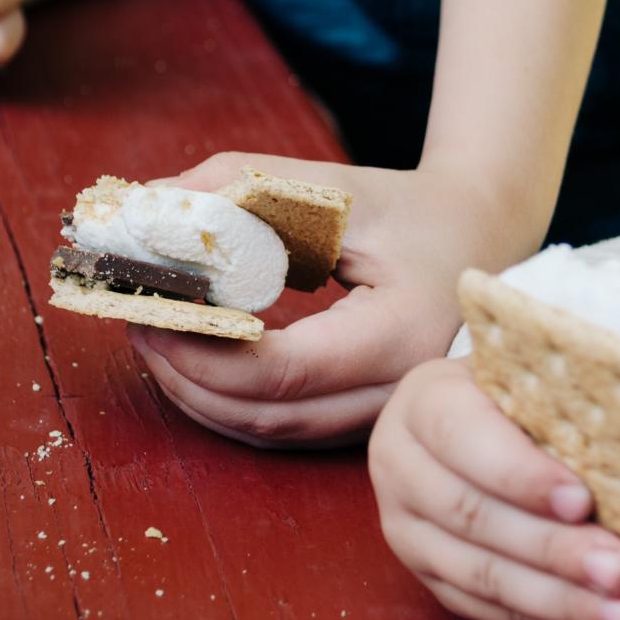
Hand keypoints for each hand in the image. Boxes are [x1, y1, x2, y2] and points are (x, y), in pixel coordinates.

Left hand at [127, 151, 540, 446]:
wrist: (483, 236)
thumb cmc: (413, 209)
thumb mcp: (335, 187)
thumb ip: (242, 186)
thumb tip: (149, 207)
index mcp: (401, 333)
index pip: (281, 372)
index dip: (200, 350)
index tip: (148, 308)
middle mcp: (397, 392)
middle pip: (268, 416)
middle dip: (185, 376)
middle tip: (136, 320)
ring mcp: (384, 413)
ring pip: (272, 433)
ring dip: (201, 395)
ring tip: (155, 338)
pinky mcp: (367, 415)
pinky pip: (287, 428)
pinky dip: (232, 402)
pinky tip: (199, 362)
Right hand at [369, 357, 619, 619]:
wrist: (466, 415)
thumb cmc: (513, 390)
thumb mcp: (523, 375)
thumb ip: (556, 401)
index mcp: (422, 402)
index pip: (462, 437)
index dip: (520, 474)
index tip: (583, 500)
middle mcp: (400, 464)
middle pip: (471, 515)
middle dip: (552, 548)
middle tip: (619, 569)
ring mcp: (406, 526)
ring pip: (478, 574)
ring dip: (558, 600)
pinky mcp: (427, 574)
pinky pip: (486, 609)